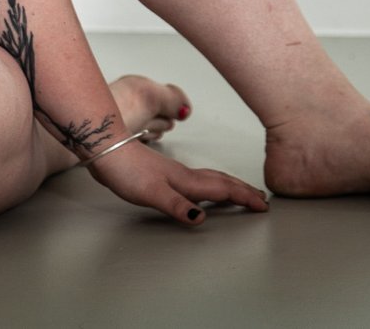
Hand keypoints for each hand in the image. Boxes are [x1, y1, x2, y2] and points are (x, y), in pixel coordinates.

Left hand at [86, 137, 269, 225]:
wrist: (106, 150)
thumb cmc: (126, 171)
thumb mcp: (151, 193)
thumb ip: (177, 205)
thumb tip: (201, 219)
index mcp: (186, 181)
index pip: (223, 190)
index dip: (244, 198)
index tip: (263, 205)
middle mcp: (184, 175)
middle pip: (222, 181)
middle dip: (243, 190)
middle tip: (261, 199)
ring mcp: (175, 173)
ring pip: (211, 179)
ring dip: (230, 186)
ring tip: (242, 192)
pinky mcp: (164, 173)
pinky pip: (198, 180)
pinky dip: (210, 185)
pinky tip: (203, 190)